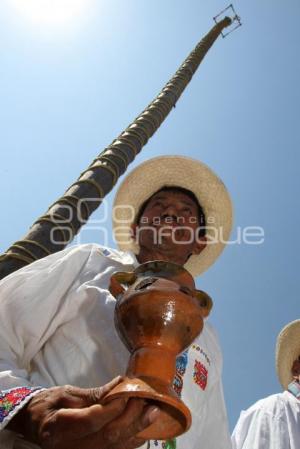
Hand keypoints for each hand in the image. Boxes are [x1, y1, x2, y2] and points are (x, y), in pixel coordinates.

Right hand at [9, 377, 158, 448]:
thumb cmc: (48, 405)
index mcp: (58, 427)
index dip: (114, 407)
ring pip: (115, 448)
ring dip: (137, 430)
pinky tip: (144, 427)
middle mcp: (69, 448)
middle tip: (148, 402)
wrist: (34, 425)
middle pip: (108, 437)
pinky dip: (131, 440)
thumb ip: (94, 394)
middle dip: (132, 419)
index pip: (92, 420)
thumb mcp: (67, 393)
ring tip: (153, 413)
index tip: (129, 392)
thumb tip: (120, 384)